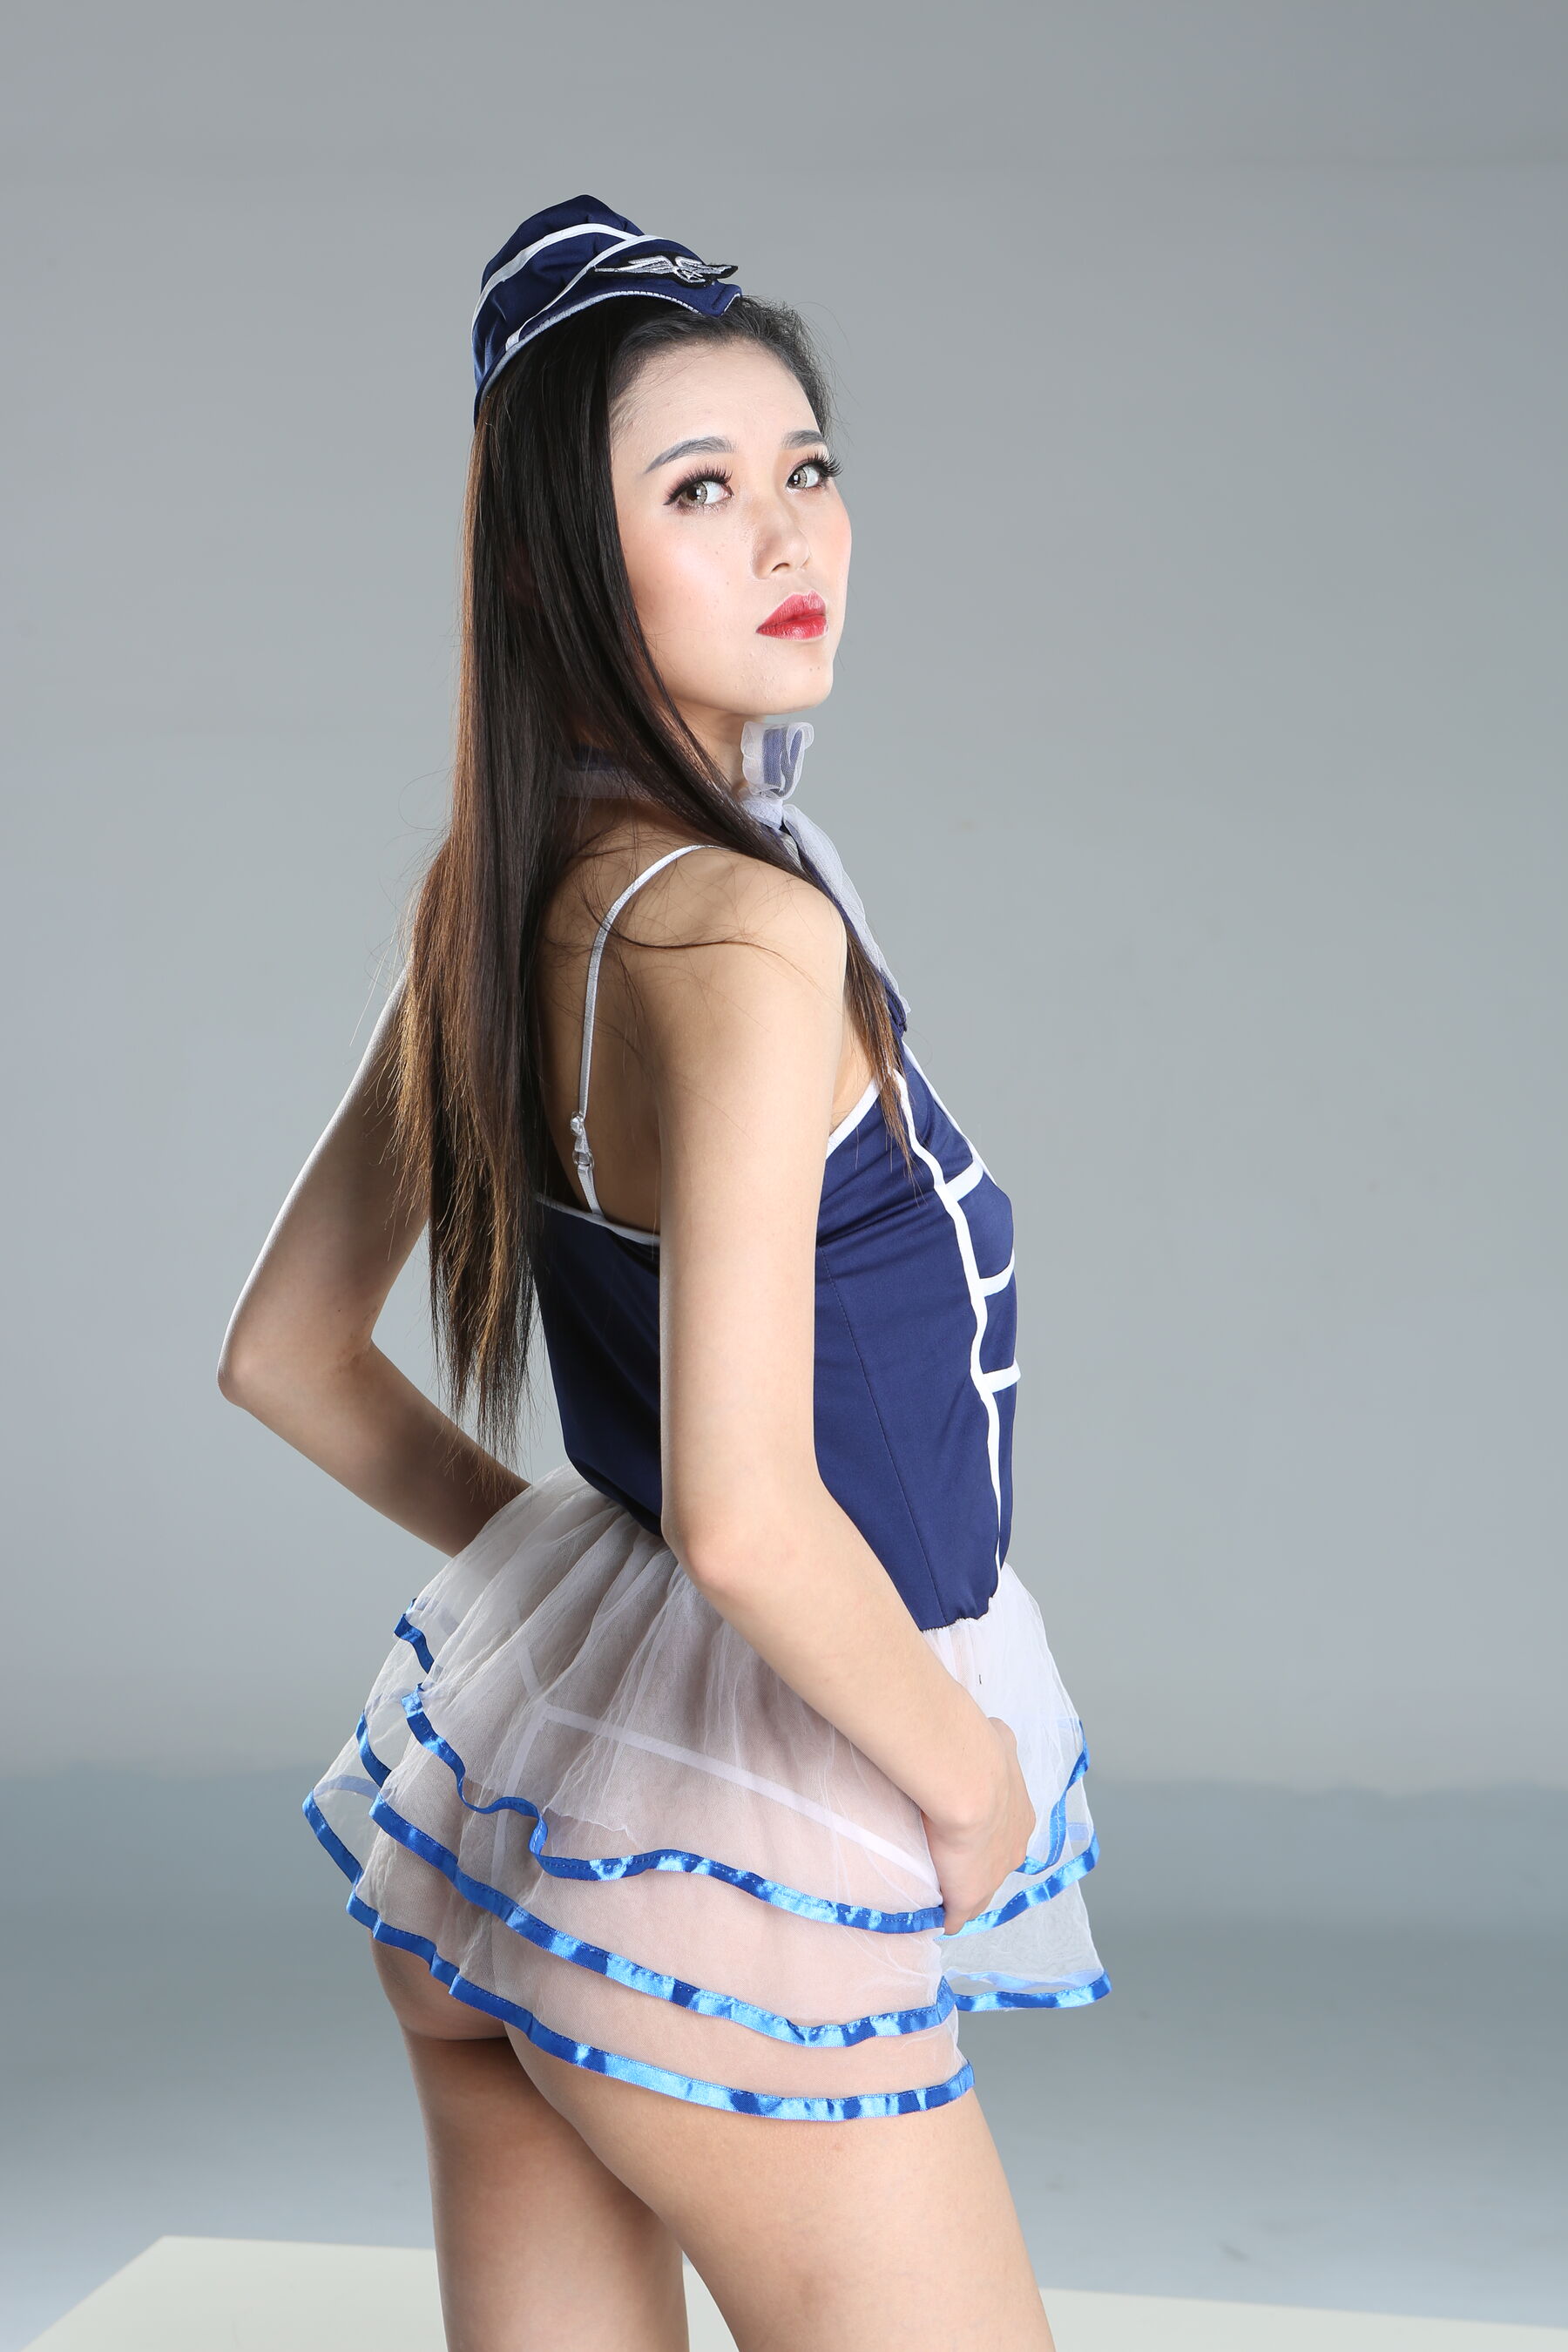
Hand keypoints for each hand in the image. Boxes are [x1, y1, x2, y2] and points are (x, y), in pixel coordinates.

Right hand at [921, 1717, 1036, 1934]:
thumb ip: (997, 1740)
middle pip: (997, 1862)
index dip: (987, 1831)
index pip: (1006, 1832)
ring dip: (964, 1887)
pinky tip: (938, 1916)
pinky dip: (949, 1915)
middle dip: (979, 1860)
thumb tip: (994, 1732)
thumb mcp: (998, 1738)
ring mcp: (995, 1875)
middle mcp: (1015, 1847)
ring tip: (942, 1885)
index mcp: (1021, 1816)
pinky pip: (959, 1914)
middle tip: (953, 1857)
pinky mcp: (969, 1896)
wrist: (969, 1780)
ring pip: (981, 1889)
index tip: (968, 1828)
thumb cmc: (980, 1754)